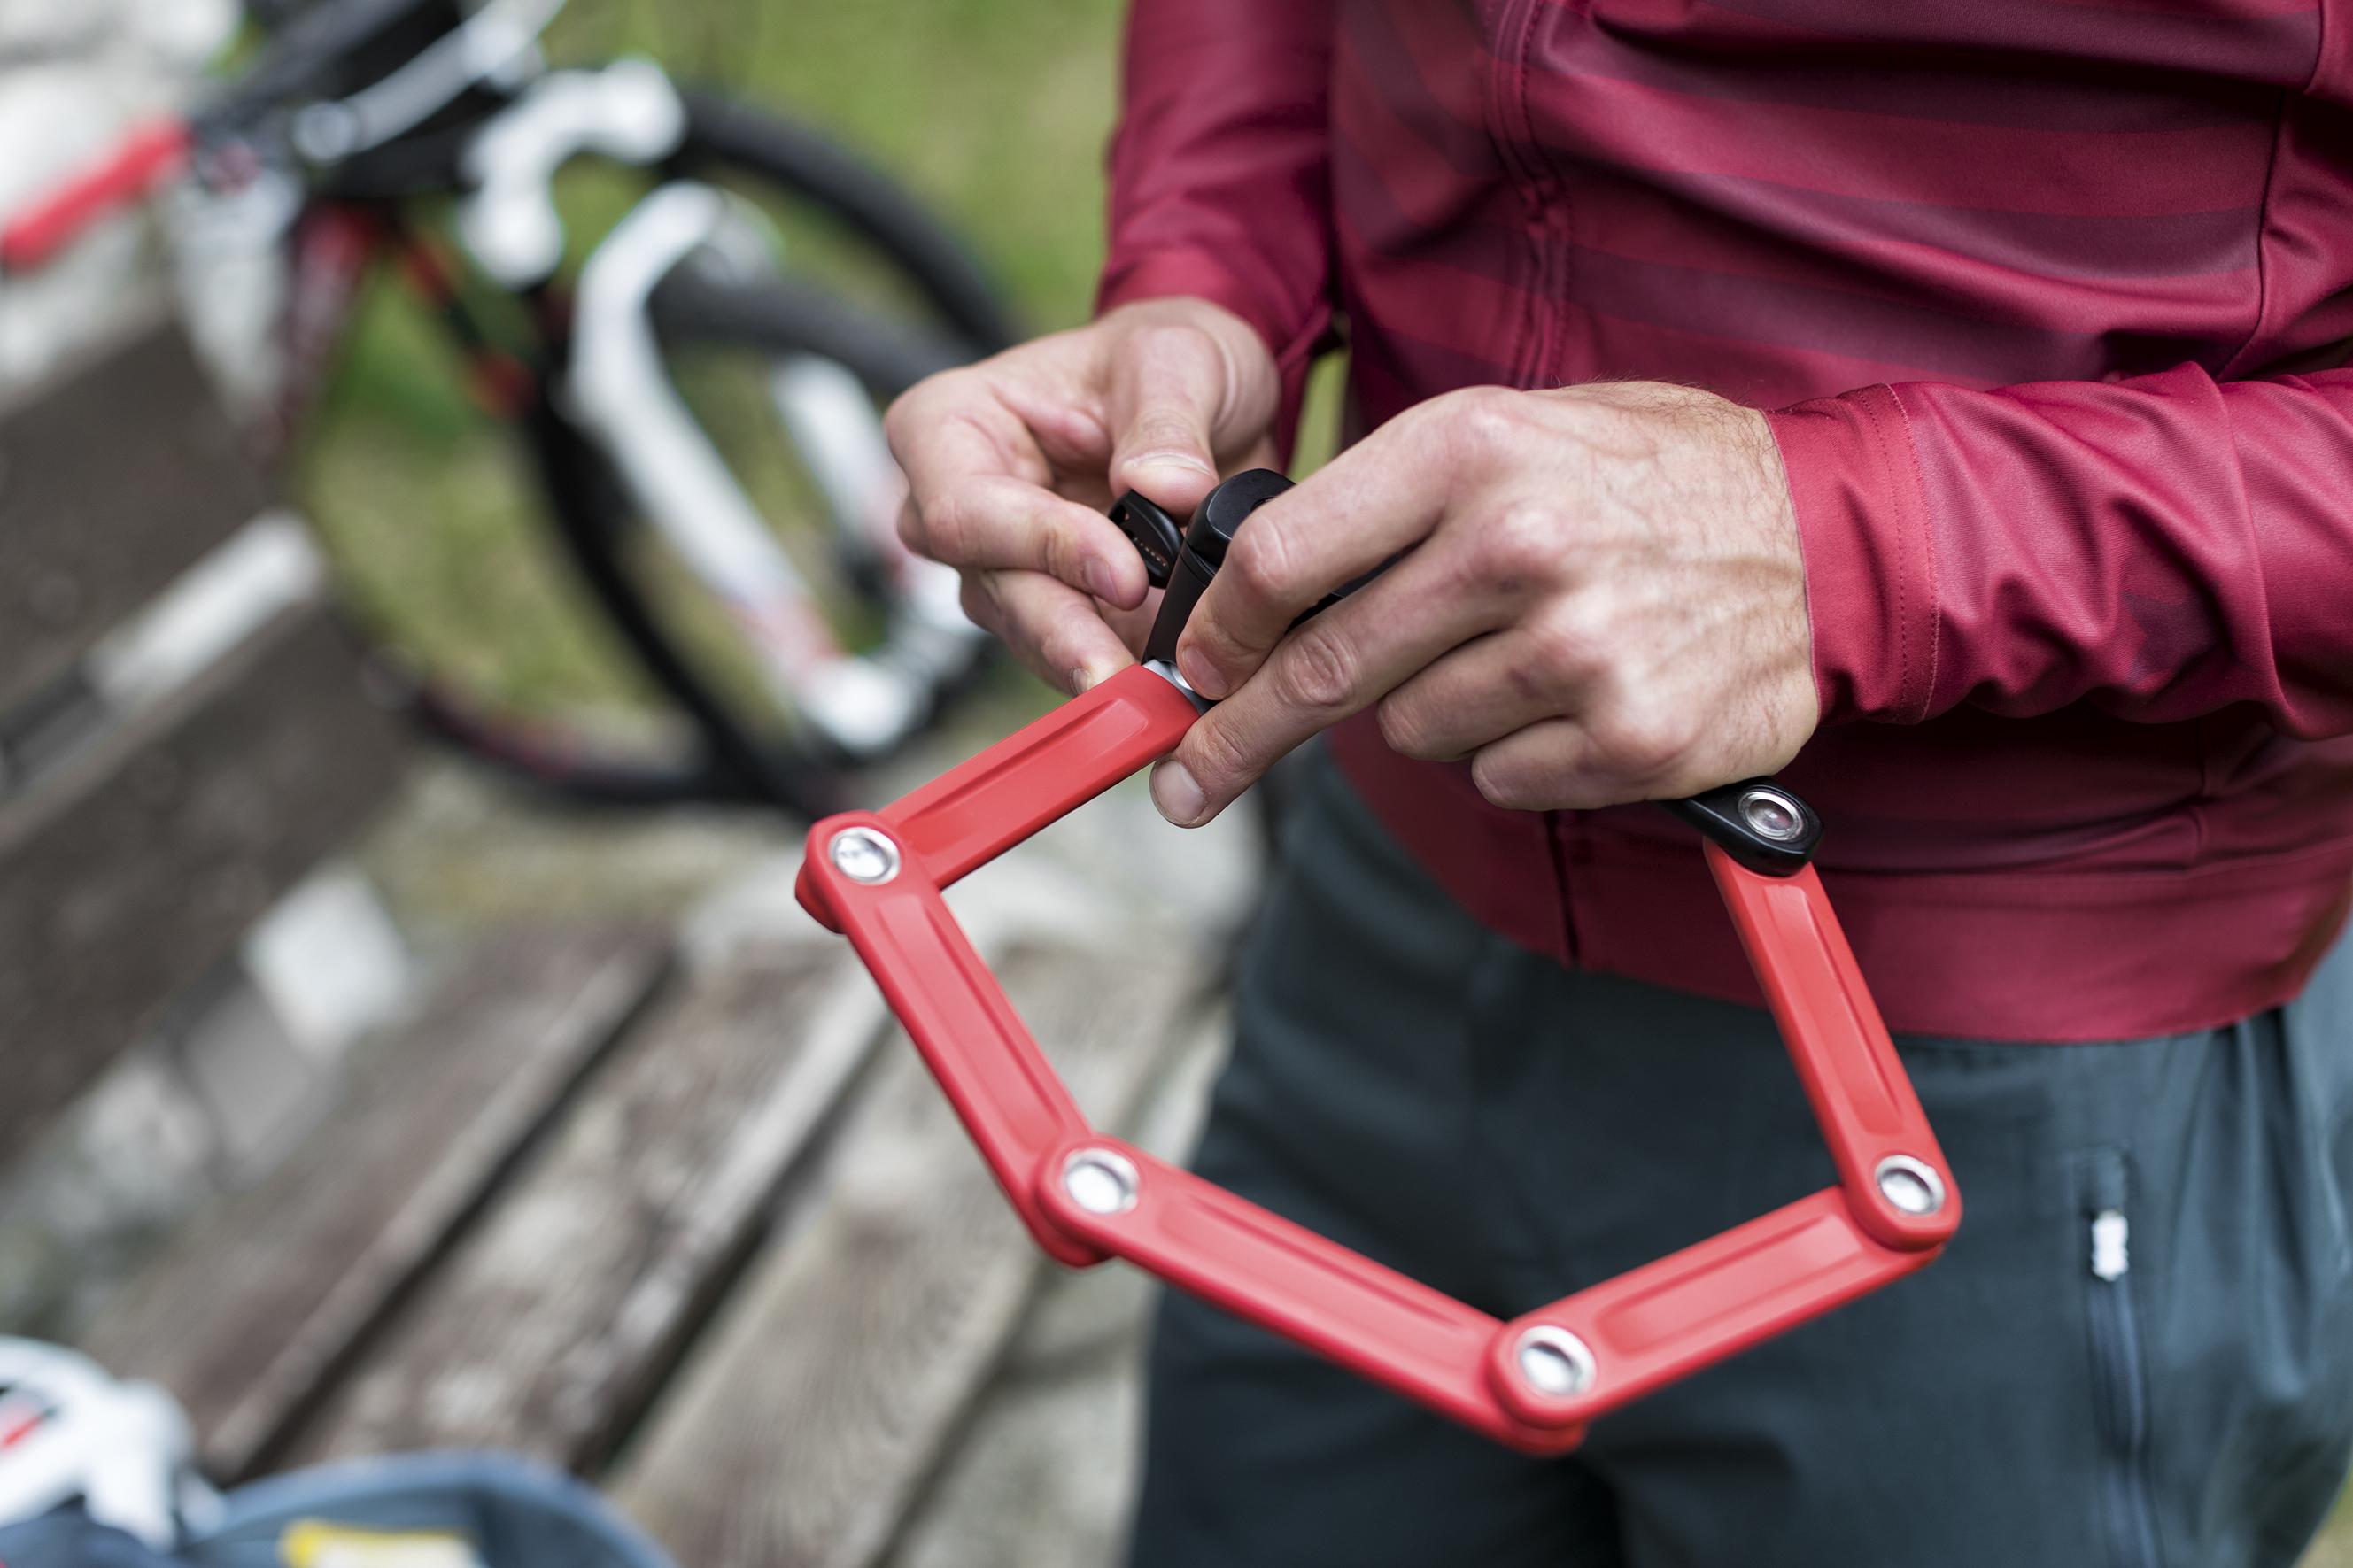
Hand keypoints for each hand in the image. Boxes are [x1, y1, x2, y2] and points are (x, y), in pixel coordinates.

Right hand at [885, 298, 1279, 692]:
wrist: (1205, 399)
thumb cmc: (1162, 358)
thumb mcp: (1178, 357)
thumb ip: (1167, 420)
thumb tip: (1166, 488)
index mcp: (950, 425)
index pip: (967, 506)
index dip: (1041, 546)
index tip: (1126, 575)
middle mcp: (957, 507)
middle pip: (991, 589)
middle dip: (1066, 635)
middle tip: (1127, 679)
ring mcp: (1001, 569)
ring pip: (1032, 636)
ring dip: (1099, 665)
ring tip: (1162, 693)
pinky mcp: (1056, 613)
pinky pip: (1080, 656)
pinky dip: (1128, 672)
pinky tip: (1173, 689)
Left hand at [1151, 382, 1818, 825]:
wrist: (1828, 536)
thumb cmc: (1648, 479)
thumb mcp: (1515, 432)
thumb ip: (1389, 504)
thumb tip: (1252, 602)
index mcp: (1471, 451)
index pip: (1286, 559)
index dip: (1218, 630)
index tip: (1194, 672)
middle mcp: (1519, 547)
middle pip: (1325, 669)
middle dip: (1242, 734)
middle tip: (1190, 782)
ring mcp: (1579, 652)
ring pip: (1414, 730)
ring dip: (1432, 710)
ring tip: (1516, 653)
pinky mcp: (1627, 739)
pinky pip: (1498, 777)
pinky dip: (1513, 752)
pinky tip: (1573, 696)